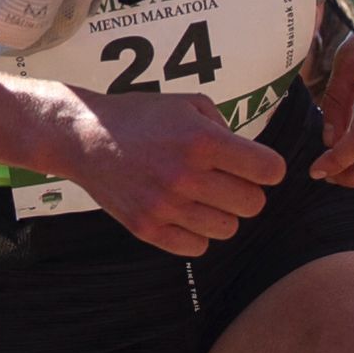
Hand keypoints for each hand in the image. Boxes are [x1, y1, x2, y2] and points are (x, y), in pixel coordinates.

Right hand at [42, 87, 283, 258]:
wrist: (85, 136)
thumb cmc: (142, 117)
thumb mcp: (189, 105)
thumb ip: (226, 128)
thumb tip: (253, 159)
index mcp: (202, 141)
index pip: (268, 170)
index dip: (268, 169)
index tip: (257, 166)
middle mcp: (186, 176)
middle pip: (253, 204)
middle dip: (246, 191)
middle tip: (226, 181)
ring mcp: (166, 206)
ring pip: (229, 229)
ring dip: (222, 213)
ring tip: (203, 196)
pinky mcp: (147, 228)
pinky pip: (198, 247)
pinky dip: (197, 233)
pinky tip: (184, 212)